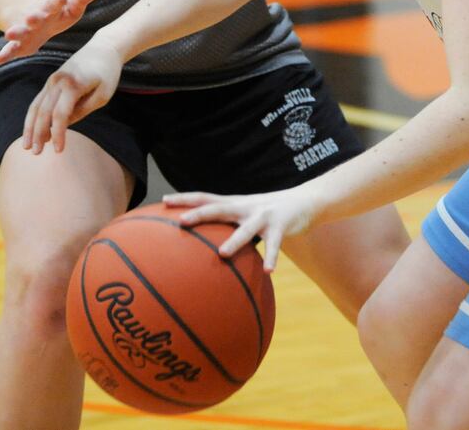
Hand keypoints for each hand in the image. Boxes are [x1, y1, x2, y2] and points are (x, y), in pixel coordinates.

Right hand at [0, 0, 98, 64]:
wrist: (32, 19)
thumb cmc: (57, 13)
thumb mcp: (70, 7)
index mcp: (50, 9)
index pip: (54, 4)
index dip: (57, 2)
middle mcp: (35, 19)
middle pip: (35, 17)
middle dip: (34, 18)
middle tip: (33, 18)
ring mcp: (25, 31)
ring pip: (19, 32)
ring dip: (16, 32)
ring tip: (9, 34)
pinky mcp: (18, 45)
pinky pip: (10, 50)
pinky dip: (4, 54)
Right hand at [21, 37, 123, 152]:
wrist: (103, 49)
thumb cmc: (107, 73)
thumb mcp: (102, 95)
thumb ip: (83, 110)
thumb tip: (64, 125)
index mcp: (72, 84)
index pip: (60, 114)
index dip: (58, 134)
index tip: (59, 151)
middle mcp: (57, 82)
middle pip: (43, 111)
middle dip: (38, 134)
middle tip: (35, 153)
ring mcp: (52, 81)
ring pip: (35, 106)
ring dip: (30, 127)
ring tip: (27, 146)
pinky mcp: (51, 82)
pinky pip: (38, 101)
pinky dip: (33, 117)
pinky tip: (32, 131)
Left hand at [163, 186, 320, 270]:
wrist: (305, 200)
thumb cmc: (269, 212)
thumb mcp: (246, 214)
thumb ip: (227, 225)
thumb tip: (204, 246)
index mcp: (234, 204)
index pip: (205, 197)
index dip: (185, 198)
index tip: (163, 200)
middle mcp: (245, 207)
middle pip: (219, 208)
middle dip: (199, 214)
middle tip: (180, 221)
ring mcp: (263, 216)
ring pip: (247, 229)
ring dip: (235, 240)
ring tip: (222, 254)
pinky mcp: (281, 226)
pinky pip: (276, 244)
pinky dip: (272, 257)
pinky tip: (269, 270)